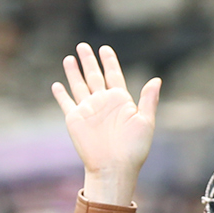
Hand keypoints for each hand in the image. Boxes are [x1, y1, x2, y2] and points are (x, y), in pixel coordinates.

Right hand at [52, 44, 161, 206]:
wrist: (114, 167)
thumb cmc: (133, 148)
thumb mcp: (146, 121)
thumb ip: (148, 100)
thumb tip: (156, 80)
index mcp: (120, 101)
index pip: (114, 75)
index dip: (109, 61)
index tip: (105, 49)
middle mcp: (103, 103)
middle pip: (94, 76)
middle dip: (89, 61)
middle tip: (82, 45)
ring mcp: (88, 110)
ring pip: (79, 85)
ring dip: (74, 72)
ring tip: (69, 58)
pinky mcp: (75, 119)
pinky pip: (66, 103)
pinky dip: (61, 94)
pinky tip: (57, 84)